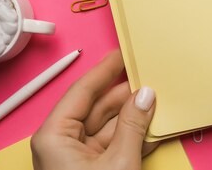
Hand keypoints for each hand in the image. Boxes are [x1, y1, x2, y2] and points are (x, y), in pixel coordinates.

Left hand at [32, 50, 156, 169]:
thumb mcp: (118, 163)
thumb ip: (132, 126)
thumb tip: (144, 96)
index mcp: (54, 137)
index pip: (82, 91)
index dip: (104, 69)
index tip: (121, 54)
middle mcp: (61, 144)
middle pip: (97, 107)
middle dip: (125, 95)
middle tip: (148, 78)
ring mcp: (76, 158)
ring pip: (108, 126)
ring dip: (133, 116)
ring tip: (157, 102)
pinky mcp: (90, 168)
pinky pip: (112, 144)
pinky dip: (132, 136)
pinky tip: (152, 128)